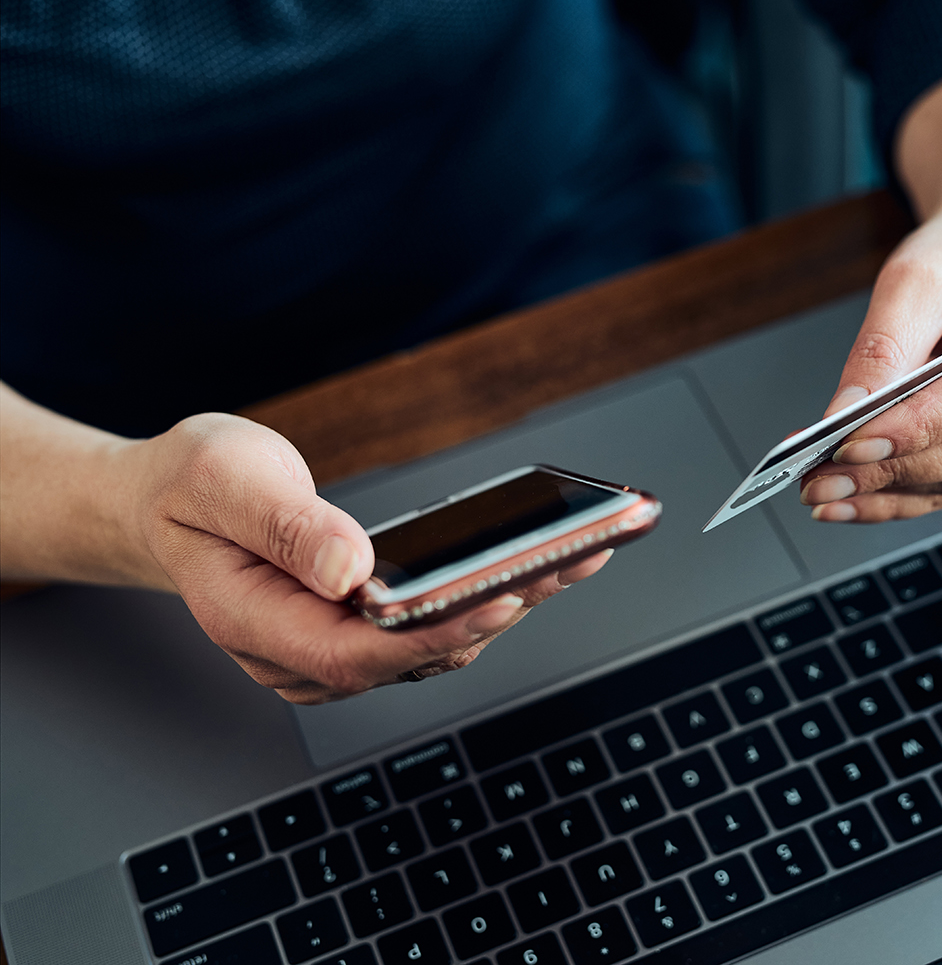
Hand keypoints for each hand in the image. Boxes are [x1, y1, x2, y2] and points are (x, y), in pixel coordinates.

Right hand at [122, 414, 607, 702]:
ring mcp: (330, 652)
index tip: (499, 597)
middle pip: (410, 654)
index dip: (433, 633)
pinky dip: (484, 594)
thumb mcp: (223, 481)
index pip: (354, 653)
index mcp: (254, 624)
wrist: (169, 505)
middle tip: (573, 559)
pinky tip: (535, 560)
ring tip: (576, 553)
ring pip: (433, 646)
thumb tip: (352, 568)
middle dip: (497, 609)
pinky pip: (432, 627)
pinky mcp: (360, 634)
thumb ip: (285, 526)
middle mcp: (297, 656)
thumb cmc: (190, 490)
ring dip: (506, 603)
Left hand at [798, 194, 941, 521]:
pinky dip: (907, 497)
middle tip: (821, 478)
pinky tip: (856, 498)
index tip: (853, 443)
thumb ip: (885, 344)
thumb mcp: (919, 276)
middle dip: (894, 467)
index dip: (922, 426)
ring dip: (893, 492)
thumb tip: (848, 414)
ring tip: (826, 490)